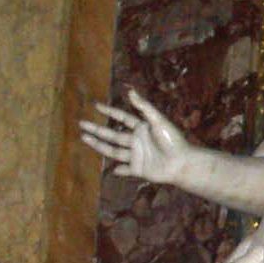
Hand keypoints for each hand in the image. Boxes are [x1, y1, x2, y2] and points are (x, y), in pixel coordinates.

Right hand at [79, 89, 209, 188]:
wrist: (181, 163)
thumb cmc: (172, 140)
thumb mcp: (158, 120)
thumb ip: (144, 107)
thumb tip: (130, 91)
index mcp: (141, 128)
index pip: (121, 117)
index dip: (109, 111)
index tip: (96, 105)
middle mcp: (136, 141)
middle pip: (112, 134)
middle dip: (97, 129)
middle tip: (82, 124)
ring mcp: (136, 155)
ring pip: (113, 150)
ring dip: (99, 145)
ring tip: (85, 139)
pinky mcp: (138, 169)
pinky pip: (126, 169)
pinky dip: (119, 170)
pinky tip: (111, 169)